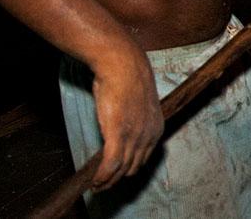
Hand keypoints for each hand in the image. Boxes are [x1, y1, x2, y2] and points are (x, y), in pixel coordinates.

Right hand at [89, 43, 163, 190]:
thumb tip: (122, 132)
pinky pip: (110, 165)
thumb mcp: (137, 105)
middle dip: (117, 179)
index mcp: (156, 128)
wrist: (123, 65)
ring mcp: (135, 136)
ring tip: (96, 185)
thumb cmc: (127, 80)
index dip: (129, 168)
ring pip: (121, 170)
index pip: (144, 158)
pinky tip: (94, 181)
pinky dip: (102, 176)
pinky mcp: (118, 135)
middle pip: (132, 168)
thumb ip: (133, 122)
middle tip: (103, 183)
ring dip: (107, 181)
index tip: (117, 173)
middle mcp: (149, 135)